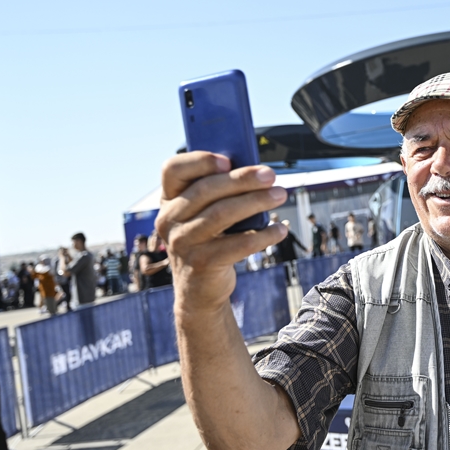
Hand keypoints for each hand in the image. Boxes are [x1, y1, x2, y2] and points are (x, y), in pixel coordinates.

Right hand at [156, 152, 286, 314]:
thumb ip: (217, 193)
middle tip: (270, 175)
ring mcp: (183, 243)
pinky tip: (279, 228)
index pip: (172, 170)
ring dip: (255, 202)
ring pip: (222, 214)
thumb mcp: (203, 215)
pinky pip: (238, 244)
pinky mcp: (202, 263)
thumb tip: (255, 173)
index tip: (228, 161)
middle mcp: (169, 220)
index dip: (199, 161)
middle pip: (206, 190)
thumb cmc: (208, 241)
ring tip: (279, 195)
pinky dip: (263, 234)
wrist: (199, 289)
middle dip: (242, 179)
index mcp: (169, 200)